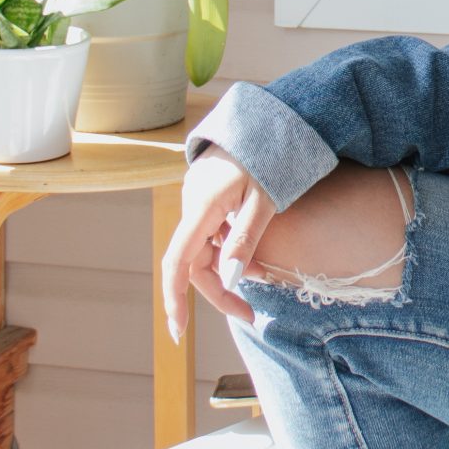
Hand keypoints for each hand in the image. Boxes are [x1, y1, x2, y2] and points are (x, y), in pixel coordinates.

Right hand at [160, 148, 274, 338]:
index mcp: (203, 206)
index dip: (175, 299)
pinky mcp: (208, 197)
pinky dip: (231, 250)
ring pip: (205, 249)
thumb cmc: (272, 155)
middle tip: (250, 315)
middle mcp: (193, 204)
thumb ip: (247, 238)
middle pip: (194, 261)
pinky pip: (212, 233)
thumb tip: (231, 278)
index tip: (179, 331)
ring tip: (266, 276)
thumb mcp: (266, 199)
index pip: (178, 262)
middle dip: (220, 290)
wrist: (269, 118)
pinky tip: (256, 256)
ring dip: (229, 269)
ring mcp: (198, 200)